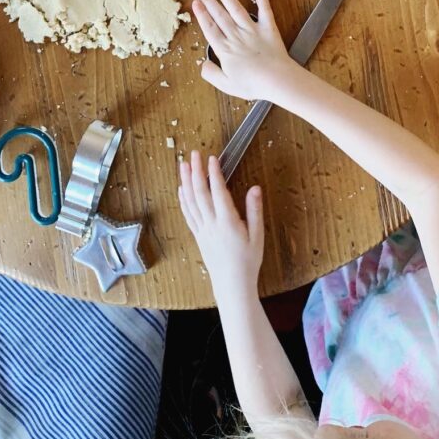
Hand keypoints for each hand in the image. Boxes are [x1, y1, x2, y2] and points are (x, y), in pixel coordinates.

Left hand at [178, 151, 263, 296]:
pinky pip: (187, 214)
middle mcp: (211, 224)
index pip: (218, 192)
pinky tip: (181, 189)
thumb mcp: (257, 236)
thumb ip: (255, 211)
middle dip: (196, 171)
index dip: (214, 173)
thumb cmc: (248, 261)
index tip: (212, 158)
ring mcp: (202, 229)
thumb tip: (255, 189)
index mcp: (227, 222)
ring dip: (186, 181)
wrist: (232, 285)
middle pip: (200, 193)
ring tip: (184, 165)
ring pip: (190, 201)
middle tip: (194, 154)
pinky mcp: (198, 235)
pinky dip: (183, 199)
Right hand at [192, 0, 296, 101]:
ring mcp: (252, 30)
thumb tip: (203, 64)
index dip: (201, 15)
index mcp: (225, 49)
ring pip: (236, 9)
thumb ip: (211, 74)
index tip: (195, 4)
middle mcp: (236, 36)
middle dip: (208, 1)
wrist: (277, 80)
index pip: (209, 28)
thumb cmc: (253, 84)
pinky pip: (264, 9)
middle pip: (219, 15)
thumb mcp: (226, 85)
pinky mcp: (268, 27)